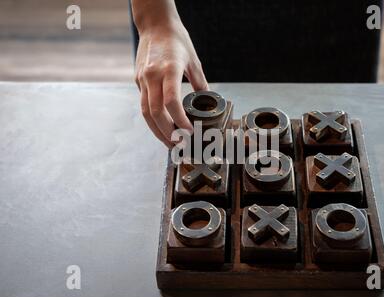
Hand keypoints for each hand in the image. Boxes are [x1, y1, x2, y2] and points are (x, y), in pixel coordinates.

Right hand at [133, 1, 207, 147]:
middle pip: (155, 113)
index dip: (180, 121)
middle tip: (178, 145)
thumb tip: (208, 103)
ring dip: (157, 131)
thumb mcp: (194, 61)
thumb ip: (201, 84)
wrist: (155, 25)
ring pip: (146, 112)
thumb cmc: (177, 41)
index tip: (189, 132)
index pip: (171, 103)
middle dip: (166, 133)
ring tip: (169, 142)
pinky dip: (152, 119)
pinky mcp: (138, 81)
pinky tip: (162, 127)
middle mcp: (152, 76)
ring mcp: (142, 79)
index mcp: (168, 70)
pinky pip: (144, 105)